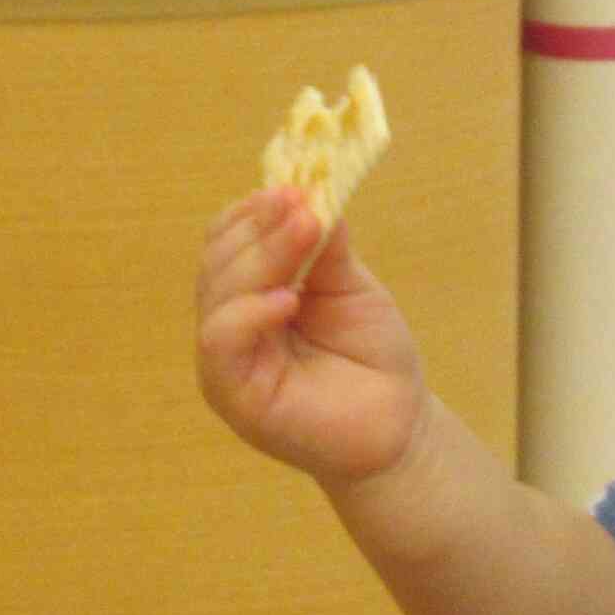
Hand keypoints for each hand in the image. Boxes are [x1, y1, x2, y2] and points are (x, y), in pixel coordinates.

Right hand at [194, 185, 427, 489]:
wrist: (398, 428)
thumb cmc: (372, 358)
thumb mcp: (349, 288)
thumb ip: (324, 248)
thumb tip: (312, 193)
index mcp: (248, 292)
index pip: (227, 241)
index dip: (253, 211)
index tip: (293, 186)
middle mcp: (228, 322)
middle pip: (219, 260)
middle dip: (260, 228)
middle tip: (302, 205)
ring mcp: (225, 359)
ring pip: (216, 295)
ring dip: (260, 257)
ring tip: (305, 232)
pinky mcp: (232, 394)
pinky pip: (221, 343)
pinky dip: (248, 313)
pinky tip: (288, 298)